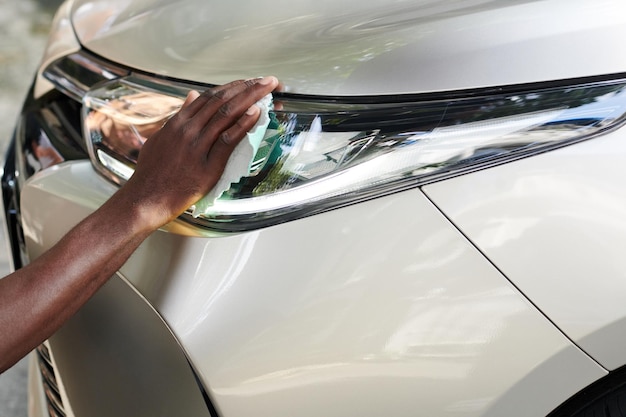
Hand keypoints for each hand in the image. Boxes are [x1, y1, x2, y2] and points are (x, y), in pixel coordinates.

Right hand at [116, 76, 278, 230]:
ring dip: (250, 99)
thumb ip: (178, 117)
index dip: (231, 87)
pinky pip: (228, 140)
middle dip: (247, 88)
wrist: (145, 200)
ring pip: (226, 114)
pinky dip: (243, 124)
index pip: (208, 97)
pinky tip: (256, 113)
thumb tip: (191, 96)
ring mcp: (196, 146)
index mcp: (177, 123)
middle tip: (266, 81)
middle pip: (221, 101)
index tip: (247, 82)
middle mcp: (187, 130)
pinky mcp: (207, 165)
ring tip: (267, 90)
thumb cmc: (153, 174)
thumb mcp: (160, 138)